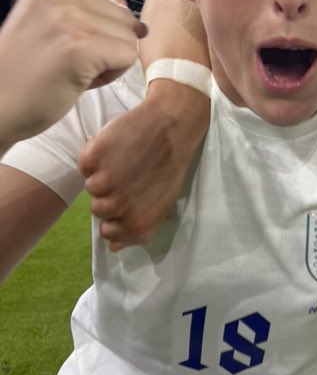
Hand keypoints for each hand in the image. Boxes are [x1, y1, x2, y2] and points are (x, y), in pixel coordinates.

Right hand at [0, 0, 144, 153]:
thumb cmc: (26, 71)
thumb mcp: (50, 21)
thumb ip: (89, 12)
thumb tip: (143, 26)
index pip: (113, 1)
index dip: (97, 31)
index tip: (61, 44)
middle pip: (124, 17)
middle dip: (105, 45)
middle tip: (64, 61)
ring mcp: (68, 16)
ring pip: (129, 38)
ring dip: (107, 62)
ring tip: (68, 70)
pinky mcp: (80, 45)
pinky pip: (128, 57)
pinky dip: (109, 75)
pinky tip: (76, 80)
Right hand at [79, 81, 208, 249]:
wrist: (173, 125)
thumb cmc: (171, 165)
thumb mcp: (163, 204)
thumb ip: (139, 229)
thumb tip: (113, 249)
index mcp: (138, 223)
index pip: (108, 233)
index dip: (116, 215)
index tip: (129, 198)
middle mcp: (118, 207)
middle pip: (97, 210)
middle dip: (110, 194)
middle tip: (129, 175)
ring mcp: (103, 182)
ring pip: (90, 188)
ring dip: (102, 175)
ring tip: (125, 160)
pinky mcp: (92, 158)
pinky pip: (84, 164)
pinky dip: (94, 156)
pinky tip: (115, 148)